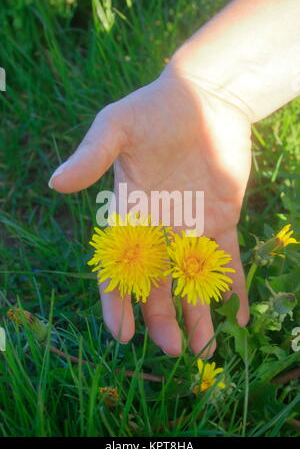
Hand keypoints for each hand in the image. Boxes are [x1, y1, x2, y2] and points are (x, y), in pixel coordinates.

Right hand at [49, 68, 250, 356]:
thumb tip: (55, 183)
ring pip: (193, 279)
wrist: (205, 98)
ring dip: (199, 313)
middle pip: (158, 283)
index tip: (122, 333)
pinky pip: (229, 259)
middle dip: (163, 318)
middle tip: (175, 350)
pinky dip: (234, 287)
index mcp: (129, 213)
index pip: (119, 265)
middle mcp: (159, 227)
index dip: (118, 300)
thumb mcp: (117, 127)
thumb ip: (92, 156)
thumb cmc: (156, 108)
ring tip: (207, 349)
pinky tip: (239, 315)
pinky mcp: (222, 219)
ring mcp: (192, 226)